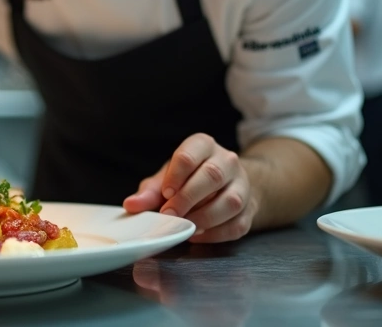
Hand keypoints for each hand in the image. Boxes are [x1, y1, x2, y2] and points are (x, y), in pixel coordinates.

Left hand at [123, 133, 257, 242]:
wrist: (226, 185)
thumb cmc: (190, 178)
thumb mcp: (168, 178)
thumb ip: (150, 191)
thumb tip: (131, 205)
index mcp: (204, 146)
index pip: (189, 155)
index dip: (175, 176)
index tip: (165, 193)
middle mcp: (227, 161)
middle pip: (212, 176)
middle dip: (188, 198)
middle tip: (170, 215)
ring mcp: (243, 185)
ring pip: (231, 201)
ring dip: (204, 218)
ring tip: (185, 226)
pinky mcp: (250, 209)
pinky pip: (237, 224)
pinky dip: (216, 234)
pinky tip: (198, 234)